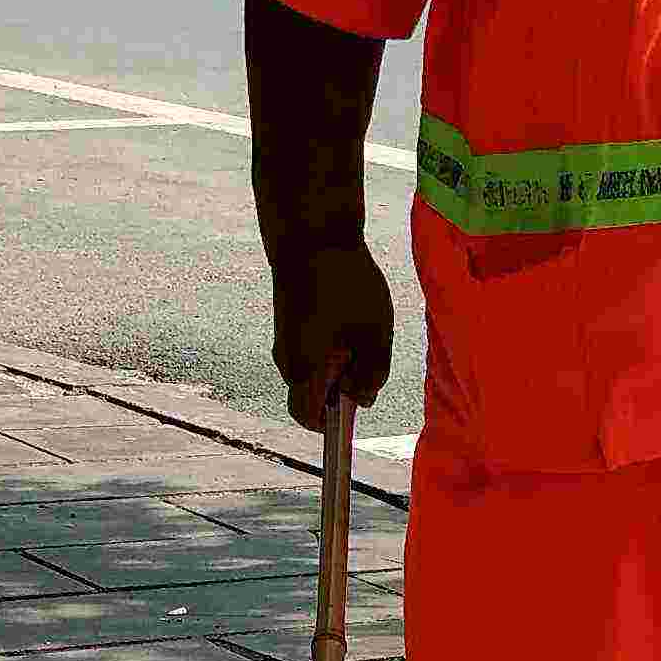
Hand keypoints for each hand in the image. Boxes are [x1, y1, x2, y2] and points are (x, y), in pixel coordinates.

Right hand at [271, 228, 396, 425]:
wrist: (309, 233)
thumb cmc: (346, 282)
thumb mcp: (376, 331)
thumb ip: (374, 372)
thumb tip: (362, 400)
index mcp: (305, 367)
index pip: (309, 418)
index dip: (332, 427)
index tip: (354, 418)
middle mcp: (287, 359)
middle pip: (316, 394)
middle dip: (343, 387)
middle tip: (367, 354)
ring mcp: (284, 340)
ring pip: (316, 369)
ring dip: (341, 362)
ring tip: (360, 328)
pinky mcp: (289, 323)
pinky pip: (312, 349)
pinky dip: (333, 344)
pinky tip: (349, 315)